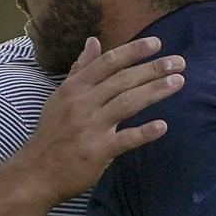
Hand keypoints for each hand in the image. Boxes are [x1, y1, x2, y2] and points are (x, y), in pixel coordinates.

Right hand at [22, 36, 184, 205]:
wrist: (36, 173)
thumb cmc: (52, 133)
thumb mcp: (61, 97)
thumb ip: (80, 69)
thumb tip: (93, 41)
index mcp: (74, 88)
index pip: (107, 63)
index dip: (133, 51)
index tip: (156, 43)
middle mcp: (82, 103)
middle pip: (122, 80)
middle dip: (152, 69)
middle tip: (179, 62)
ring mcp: (90, 127)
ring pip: (127, 103)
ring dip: (155, 91)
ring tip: (178, 82)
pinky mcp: (97, 151)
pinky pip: (125, 139)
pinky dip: (144, 132)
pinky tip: (162, 126)